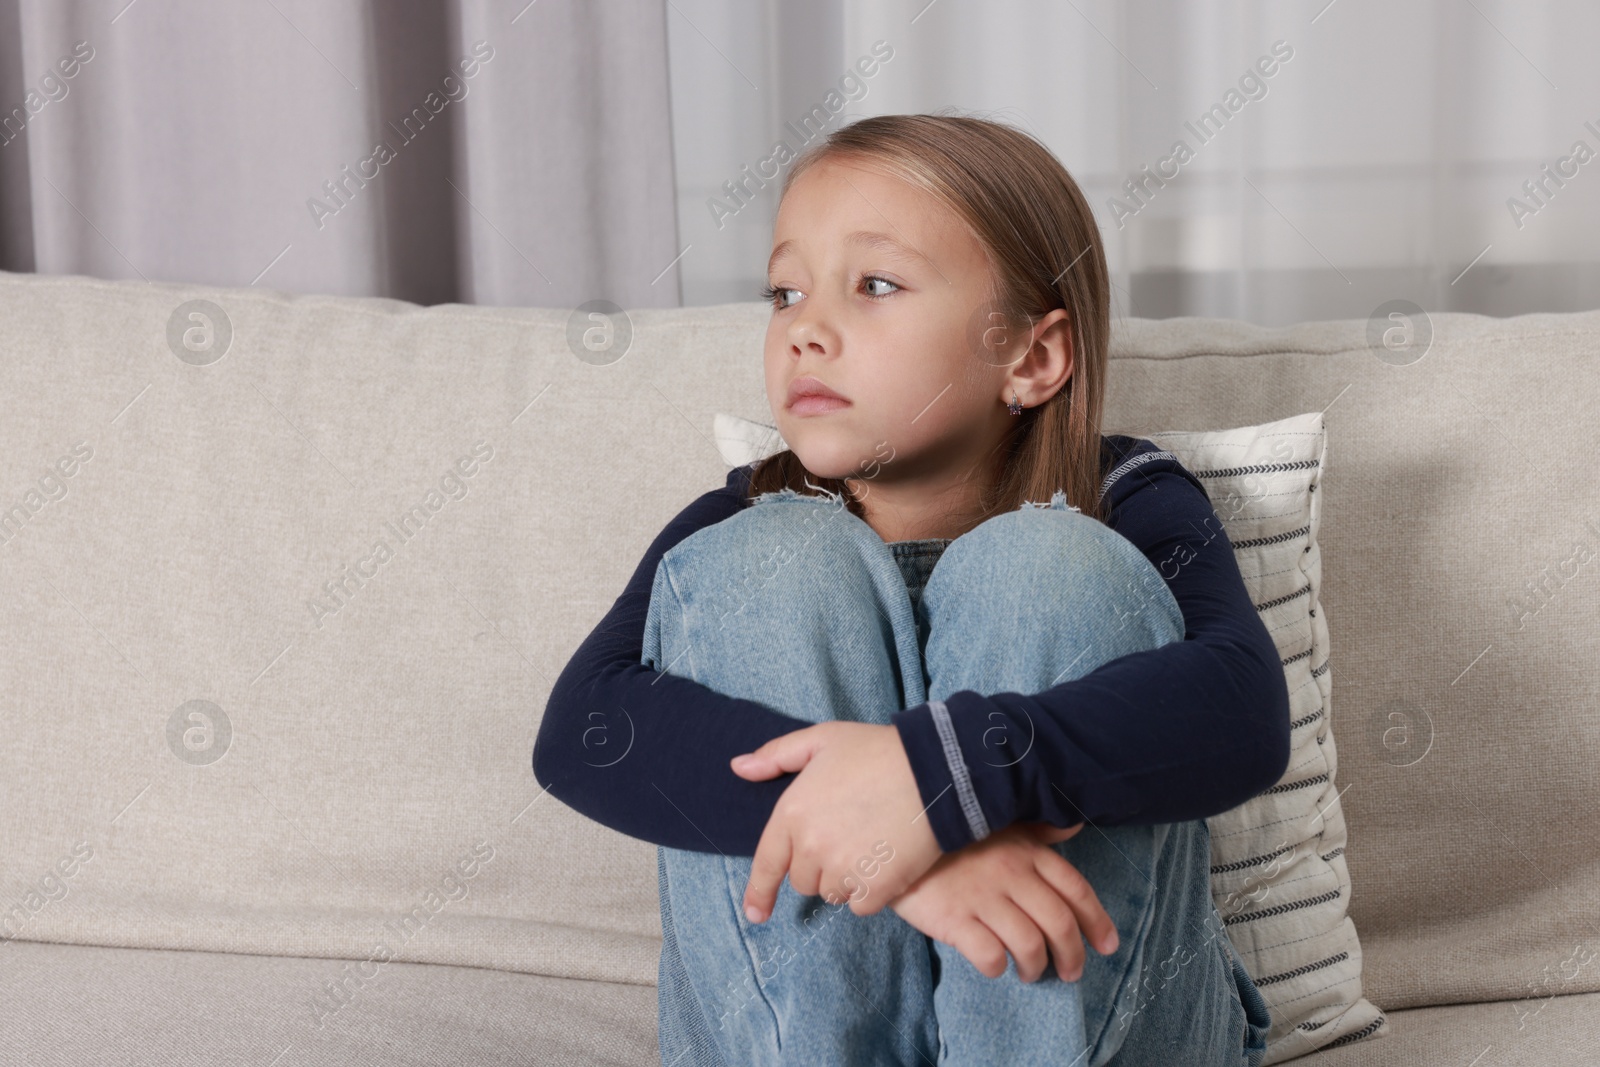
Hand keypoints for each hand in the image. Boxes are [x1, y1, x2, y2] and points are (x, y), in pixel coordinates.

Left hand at [730, 721, 941, 922]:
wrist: (935, 771)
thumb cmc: (878, 751)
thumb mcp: (823, 739)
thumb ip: (777, 755)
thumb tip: (738, 767)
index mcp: (793, 813)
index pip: (767, 864)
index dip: (759, 893)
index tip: (756, 914)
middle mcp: (812, 847)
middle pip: (803, 881)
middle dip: (819, 866)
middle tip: (847, 835)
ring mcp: (843, 870)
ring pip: (833, 893)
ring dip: (846, 879)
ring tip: (870, 844)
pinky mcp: (875, 887)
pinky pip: (861, 906)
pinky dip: (871, 892)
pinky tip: (886, 862)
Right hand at [886, 821, 1119, 982]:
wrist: (893, 835)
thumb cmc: (950, 834)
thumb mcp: (997, 823)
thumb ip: (1037, 831)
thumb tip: (1074, 826)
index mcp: (1026, 850)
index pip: (1075, 889)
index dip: (1097, 921)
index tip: (1107, 945)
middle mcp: (1011, 873)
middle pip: (1059, 924)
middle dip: (1073, 956)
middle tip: (1071, 972)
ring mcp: (982, 897)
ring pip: (1029, 945)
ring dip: (1037, 967)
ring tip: (1031, 974)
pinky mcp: (953, 918)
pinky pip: (989, 956)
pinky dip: (998, 968)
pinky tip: (996, 965)